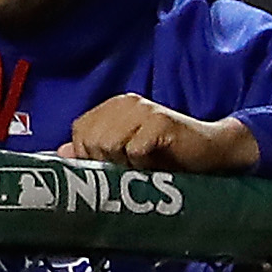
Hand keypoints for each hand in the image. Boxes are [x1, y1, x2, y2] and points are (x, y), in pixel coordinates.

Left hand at [60, 94, 260, 172]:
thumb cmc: (166, 157)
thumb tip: (60, 152)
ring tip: (145, 166)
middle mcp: (125, 102)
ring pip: (109, 145)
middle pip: (92, 140)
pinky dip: (144, 165)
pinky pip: (134, 150)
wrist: (212, 152)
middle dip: (108, 163)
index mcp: (113, 107)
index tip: (112, 168)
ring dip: (126, 165)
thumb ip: (93, 151)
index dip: (90, 157)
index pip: (79, 132)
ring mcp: (143, 109)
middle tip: (133, 168)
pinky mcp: (159, 121)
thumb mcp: (125, 155)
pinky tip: (158, 163)